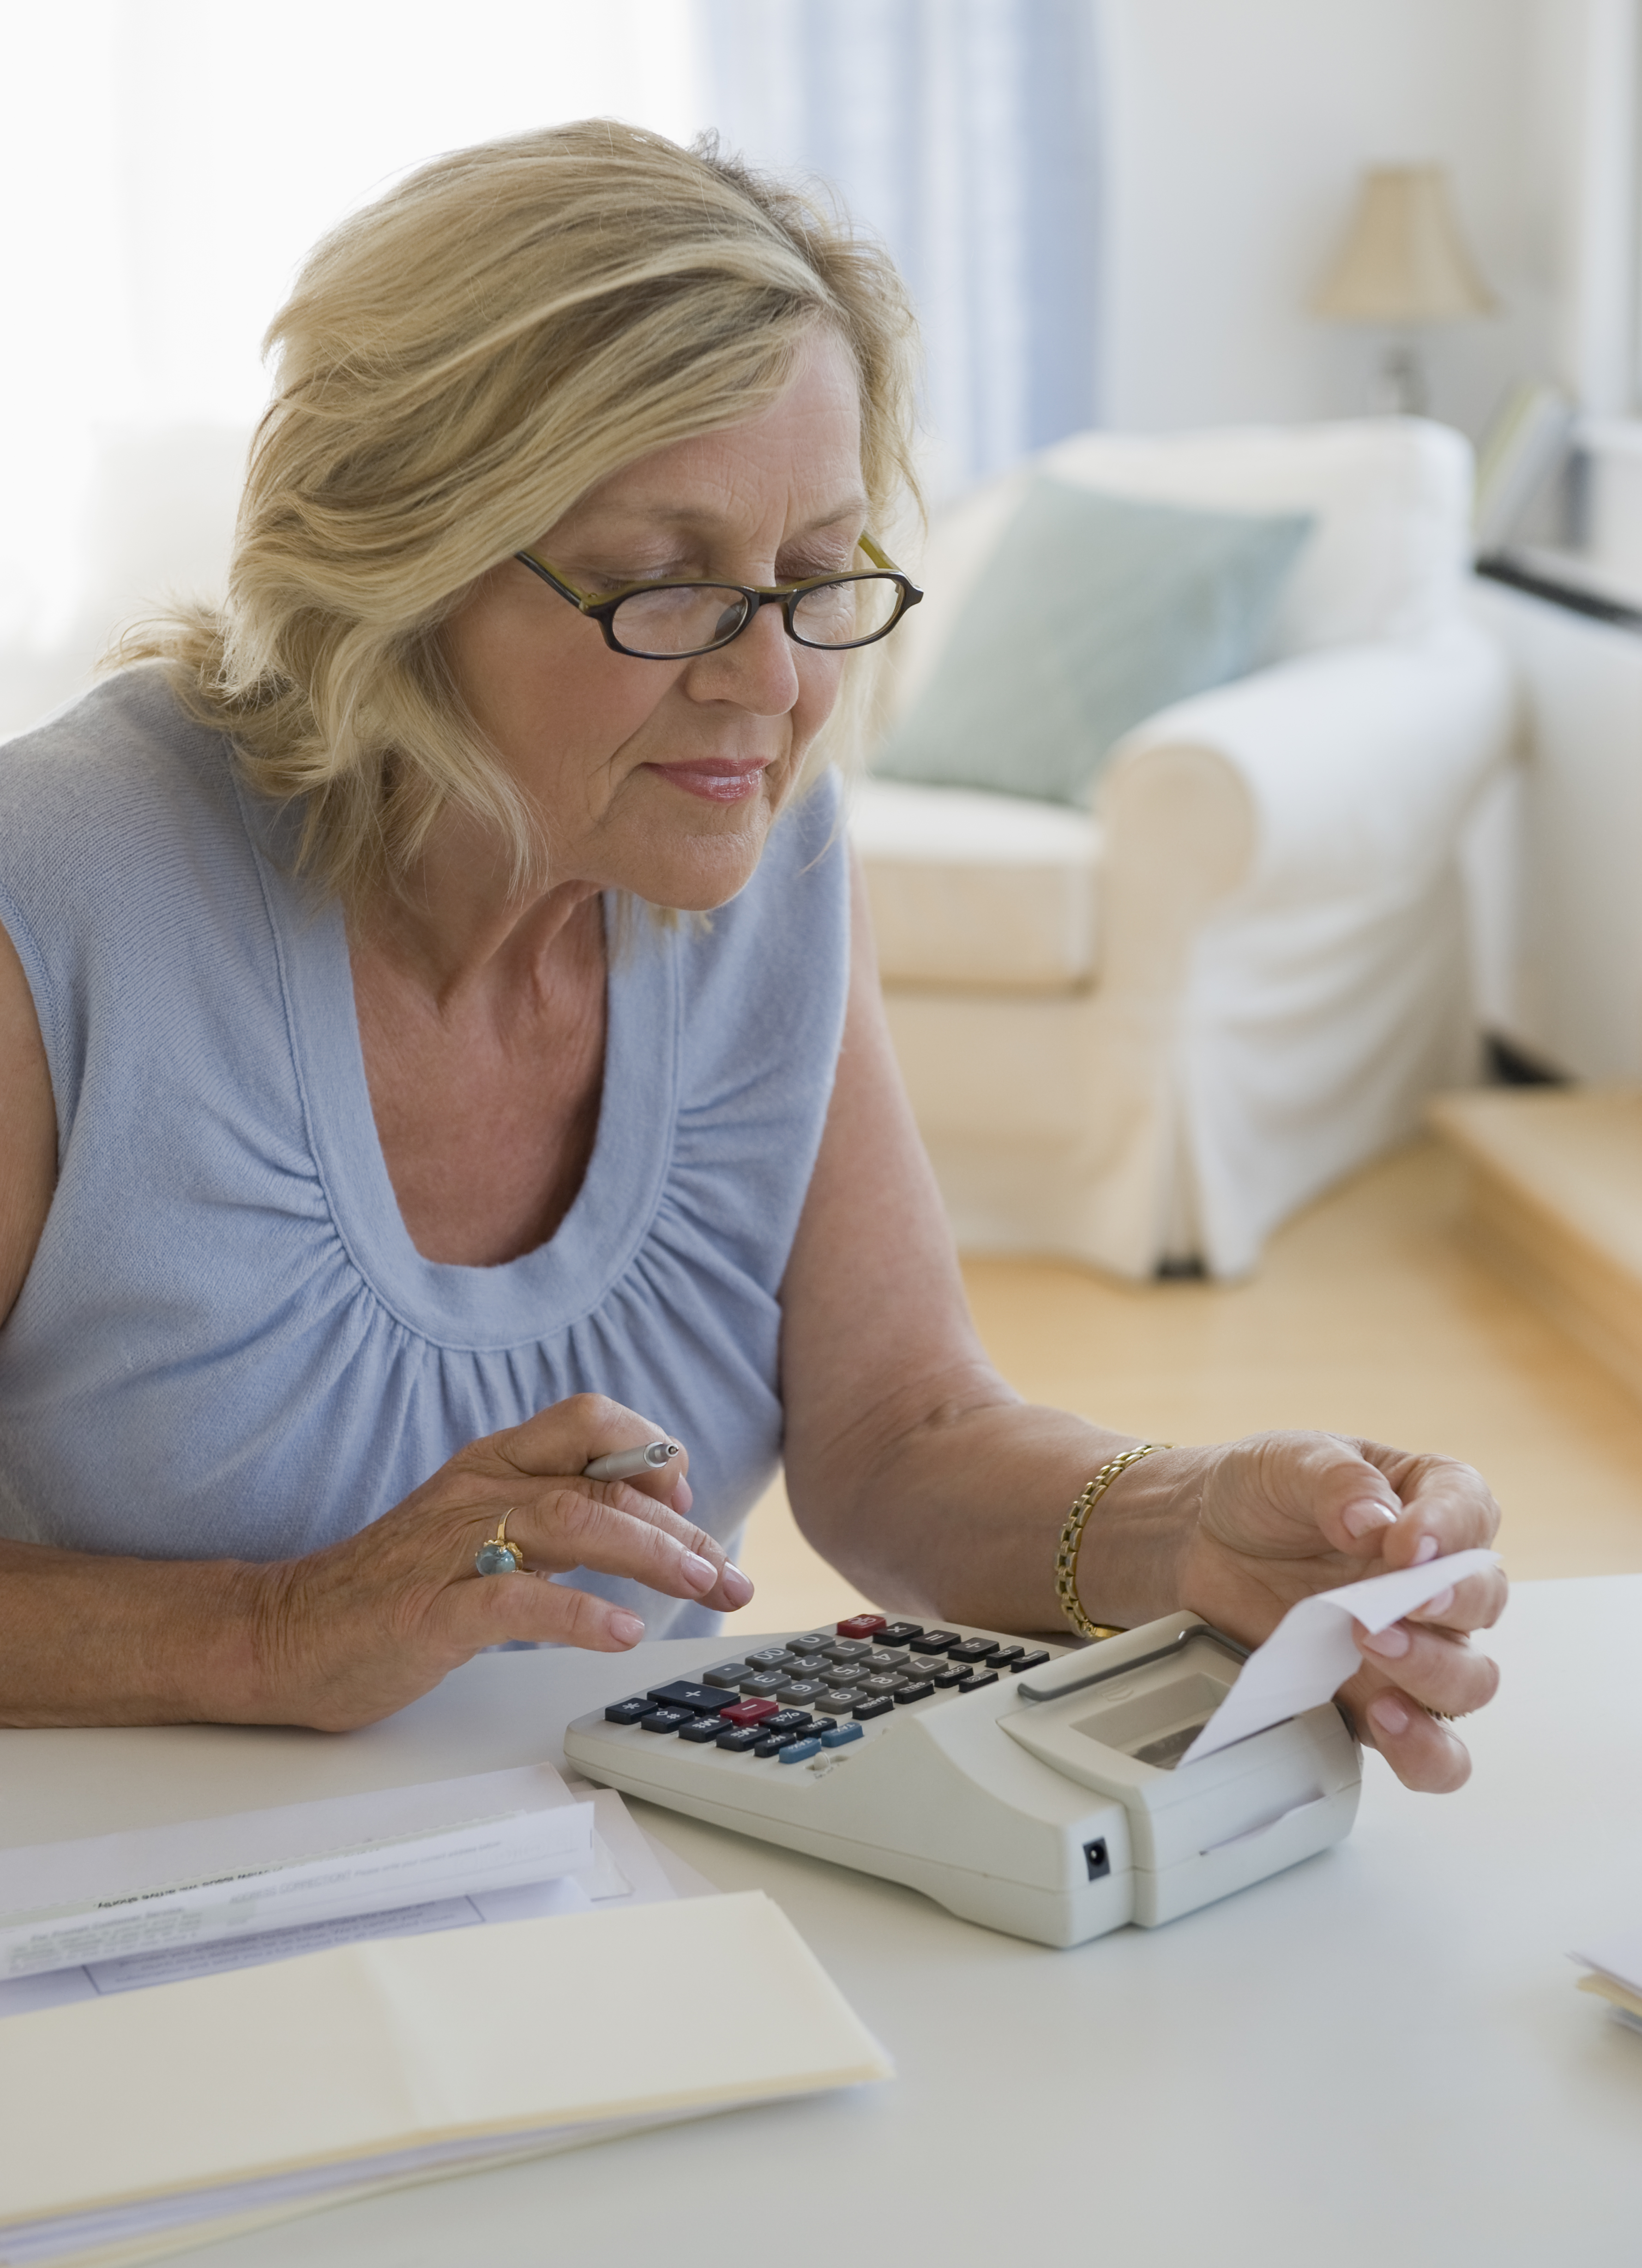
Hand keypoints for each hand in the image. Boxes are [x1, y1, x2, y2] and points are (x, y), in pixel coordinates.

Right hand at [247, 1394, 753, 1729]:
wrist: (286, 1633)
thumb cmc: (397, 1587)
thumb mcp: (482, 1530)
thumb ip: (554, 1514)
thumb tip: (647, 1521)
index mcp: (491, 1464)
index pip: (590, 1422)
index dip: (651, 1452)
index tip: (687, 1502)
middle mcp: (478, 1489)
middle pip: (601, 1483)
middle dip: (680, 1528)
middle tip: (729, 1574)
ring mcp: (452, 1548)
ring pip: (573, 1524)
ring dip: (651, 1556)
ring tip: (703, 1588)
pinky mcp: (429, 1611)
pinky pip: (515, 1601)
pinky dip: (576, 1613)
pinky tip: (619, 1633)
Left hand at [1173, 1432, 1504, 1792]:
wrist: (1198, 1543)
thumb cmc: (1259, 1494)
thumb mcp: (1288, 1462)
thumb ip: (1337, 1481)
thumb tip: (1375, 1521)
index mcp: (1426, 1502)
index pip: (1470, 1509)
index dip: (1451, 1529)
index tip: (1406, 1543)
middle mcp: (1433, 1580)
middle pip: (1484, 1601)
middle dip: (1449, 1604)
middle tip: (1389, 1602)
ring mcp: (1410, 1647)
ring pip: (1469, 1681)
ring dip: (1435, 1673)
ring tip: (1370, 1646)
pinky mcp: (1373, 1701)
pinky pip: (1430, 1752)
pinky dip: (1422, 1749)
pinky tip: (1385, 1720)